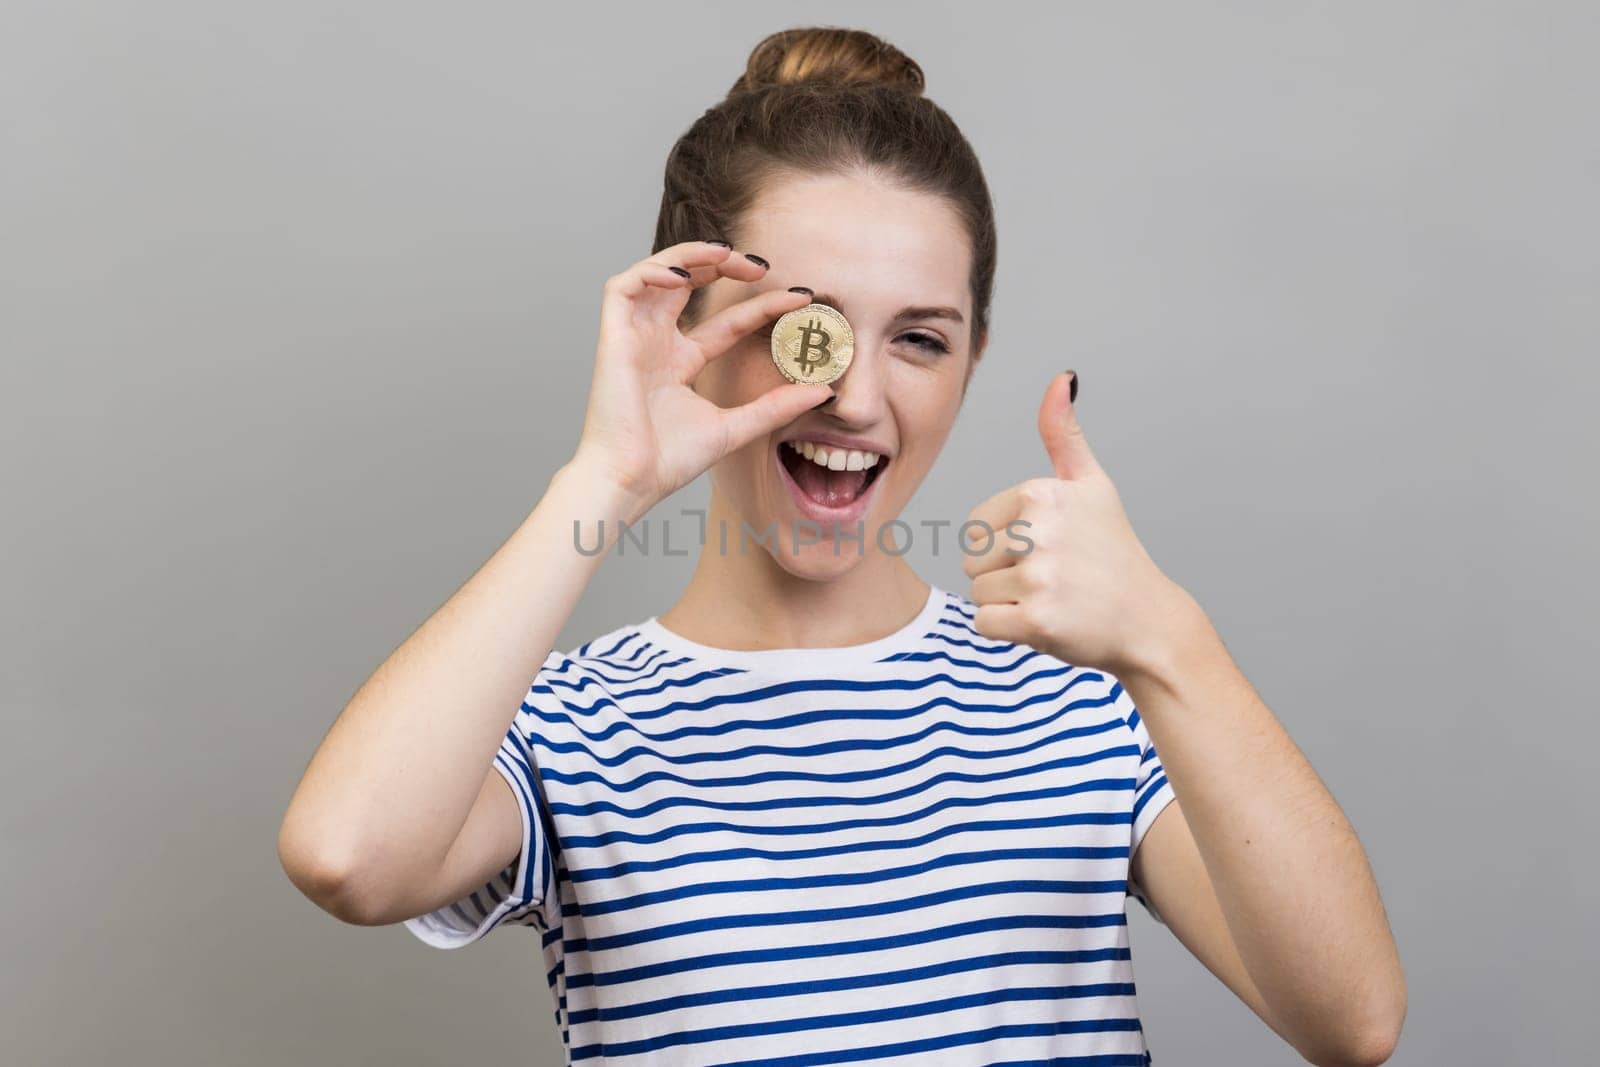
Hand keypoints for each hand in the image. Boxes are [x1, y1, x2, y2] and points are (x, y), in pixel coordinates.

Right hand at [568, 240, 831, 519]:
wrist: (631, 481)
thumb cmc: (668, 462)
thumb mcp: (736, 426)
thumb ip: (776, 406)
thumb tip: (825, 391)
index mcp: (682, 363)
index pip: (727, 322)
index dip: (761, 305)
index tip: (800, 298)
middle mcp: (657, 343)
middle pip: (690, 284)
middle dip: (725, 265)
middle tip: (764, 266)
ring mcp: (634, 338)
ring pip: (657, 273)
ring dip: (691, 255)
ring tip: (728, 254)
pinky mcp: (612, 337)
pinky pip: (624, 286)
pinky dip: (652, 271)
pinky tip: (683, 275)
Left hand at [962, 372, 1193, 677]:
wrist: (1149, 620)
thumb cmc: (1114, 553)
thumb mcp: (1093, 485)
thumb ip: (1065, 434)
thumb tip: (1062, 378)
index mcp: (1041, 493)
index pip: (976, 528)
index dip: (1005, 546)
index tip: (1050, 550)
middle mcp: (1039, 530)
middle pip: (973, 562)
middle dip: (1004, 577)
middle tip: (1054, 579)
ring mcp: (1039, 576)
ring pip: (979, 594)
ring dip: (1009, 605)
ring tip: (1055, 599)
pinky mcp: (1037, 619)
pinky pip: (985, 624)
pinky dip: (1010, 632)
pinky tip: (1049, 623)